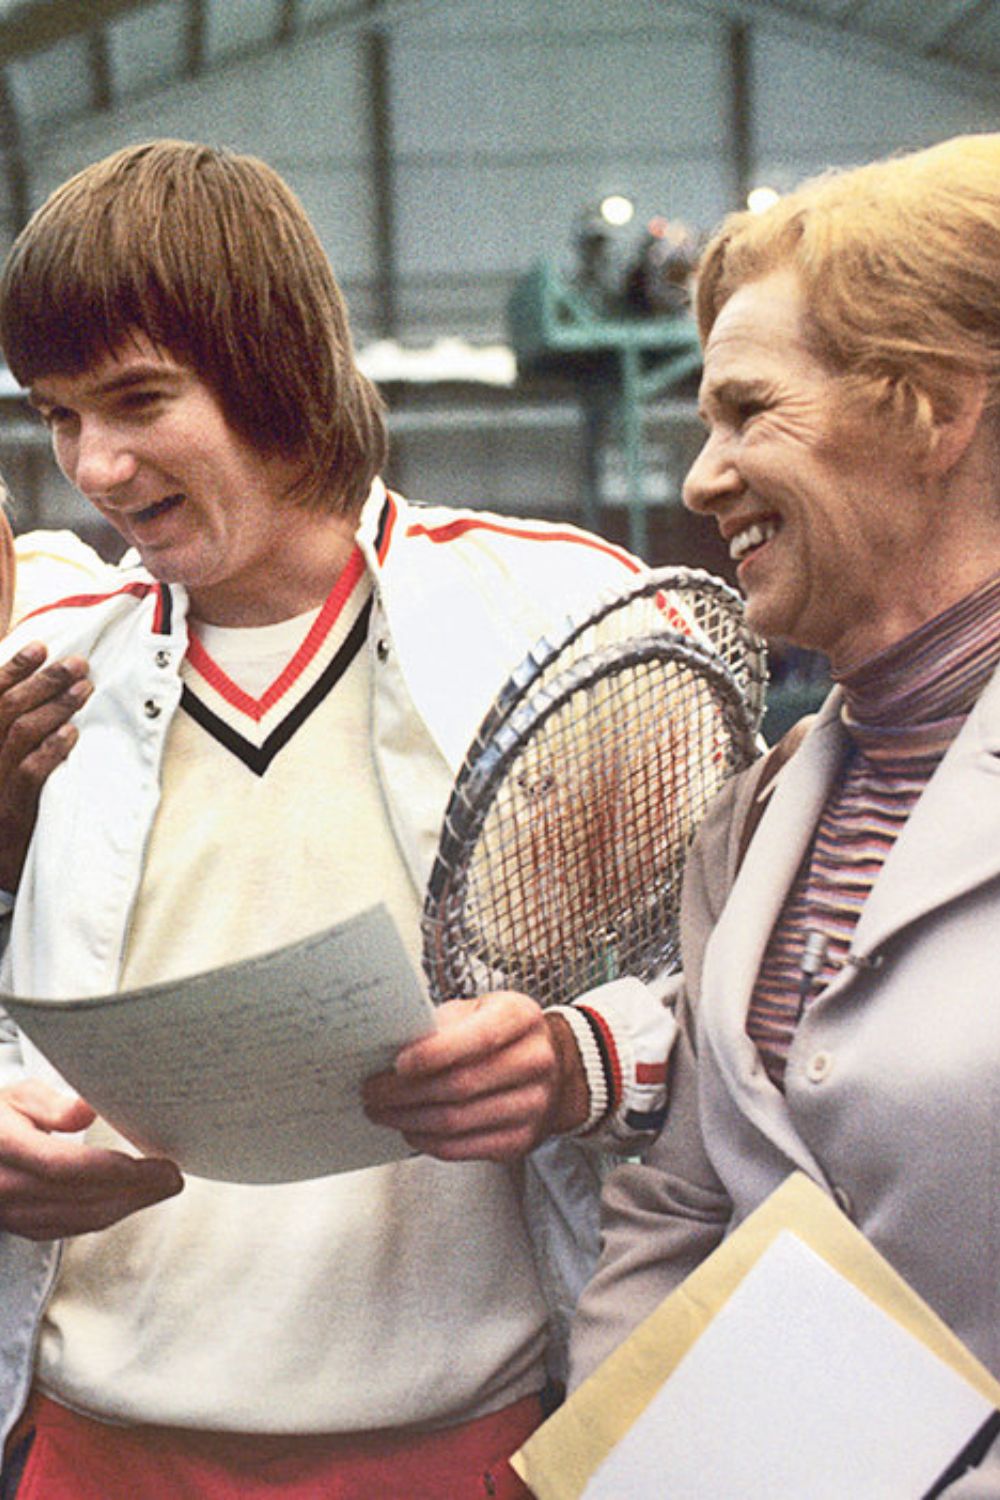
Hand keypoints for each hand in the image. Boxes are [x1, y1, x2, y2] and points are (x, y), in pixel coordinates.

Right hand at [0, 643, 92, 891]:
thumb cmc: (0, 807)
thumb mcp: (1, 762)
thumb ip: (11, 728)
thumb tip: (39, 690)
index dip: (13, 668)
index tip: (41, 646)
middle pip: (7, 707)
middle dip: (44, 680)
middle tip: (79, 664)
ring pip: (20, 732)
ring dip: (55, 706)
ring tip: (85, 689)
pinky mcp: (10, 808)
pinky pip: (30, 772)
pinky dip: (51, 749)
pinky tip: (72, 734)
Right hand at [0, 1081, 182, 1239]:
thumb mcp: (17, 1097)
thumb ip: (53, 1104)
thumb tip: (89, 1108)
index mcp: (4, 1147)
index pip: (63, 1166)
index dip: (113, 1169)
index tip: (154, 1164)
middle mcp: (6, 1187)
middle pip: (80, 1197)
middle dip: (135, 1190)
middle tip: (172, 1177)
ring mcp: (12, 1213)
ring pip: (79, 1218)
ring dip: (126, 1206)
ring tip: (160, 1187)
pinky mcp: (21, 1226)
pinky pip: (70, 1228)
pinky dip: (105, 1215)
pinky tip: (128, 1201)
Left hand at [362, 993, 589, 1161]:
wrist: (551, 1068)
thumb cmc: (501, 1035)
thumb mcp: (477, 1010)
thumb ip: (442, 1024)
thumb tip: (390, 1045)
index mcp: (521, 1018)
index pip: (478, 1038)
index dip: (434, 1053)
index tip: (397, 1064)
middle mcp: (534, 1061)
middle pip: (461, 1085)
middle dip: (405, 1092)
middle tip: (372, 1091)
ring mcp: (532, 1105)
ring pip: (457, 1121)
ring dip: (409, 1120)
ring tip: (381, 1111)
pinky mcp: (520, 1141)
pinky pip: (463, 1148)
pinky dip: (427, 1141)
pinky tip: (409, 1129)